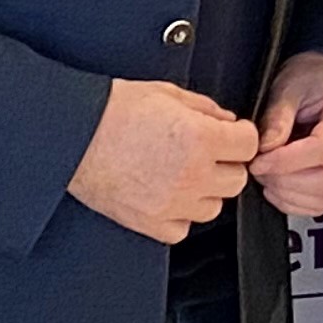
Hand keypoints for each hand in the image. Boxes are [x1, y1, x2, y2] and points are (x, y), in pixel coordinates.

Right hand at [68, 78, 261, 242]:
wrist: (73, 136)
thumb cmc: (111, 112)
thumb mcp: (166, 93)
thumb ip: (205, 108)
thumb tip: (225, 121)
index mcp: (199, 139)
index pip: (249, 145)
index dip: (241, 137)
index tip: (233, 136)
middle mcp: (191, 175)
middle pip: (236, 180)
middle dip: (225, 164)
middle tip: (207, 153)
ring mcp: (172, 203)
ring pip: (213, 207)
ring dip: (204, 191)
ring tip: (182, 173)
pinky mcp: (150, 223)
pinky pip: (182, 229)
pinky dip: (178, 214)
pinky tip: (166, 194)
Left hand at [251, 53, 322, 220]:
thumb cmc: (309, 76)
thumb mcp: (289, 85)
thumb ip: (277, 117)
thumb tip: (265, 149)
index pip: (322, 149)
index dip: (286, 161)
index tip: (258, 161)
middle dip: (287, 181)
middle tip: (260, 168)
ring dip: (289, 194)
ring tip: (267, 176)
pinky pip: (322, 203)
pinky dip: (295, 203)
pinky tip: (277, 187)